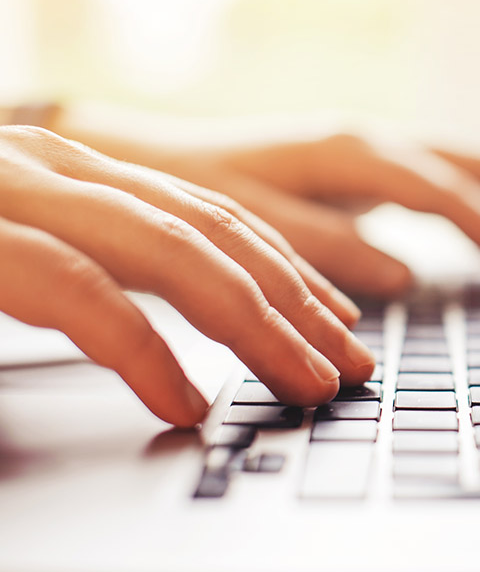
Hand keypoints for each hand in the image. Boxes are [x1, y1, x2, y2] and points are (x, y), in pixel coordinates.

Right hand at [0, 126, 375, 427]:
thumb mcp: (20, 244)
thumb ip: (91, 266)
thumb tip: (157, 316)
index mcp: (82, 171)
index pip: (215, 215)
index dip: (291, 268)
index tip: (340, 318)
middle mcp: (64, 168)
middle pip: (217, 232)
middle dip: (299, 302)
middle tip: (354, 361)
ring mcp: (21, 191)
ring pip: (174, 250)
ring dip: (257, 324)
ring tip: (308, 382)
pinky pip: (80, 292)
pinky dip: (144, 352)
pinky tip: (185, 403)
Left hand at [53, 108, 479, 296]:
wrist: (154, 159)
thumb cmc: (192, 192)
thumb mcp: (247, 224)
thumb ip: (324, 248)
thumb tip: (404, 276)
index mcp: (351, 152)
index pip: (450, 194)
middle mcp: (373, 141)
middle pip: (479, 167)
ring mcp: (374, 150)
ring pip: (470, 168)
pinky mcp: (369, 168)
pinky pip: (447, 181)